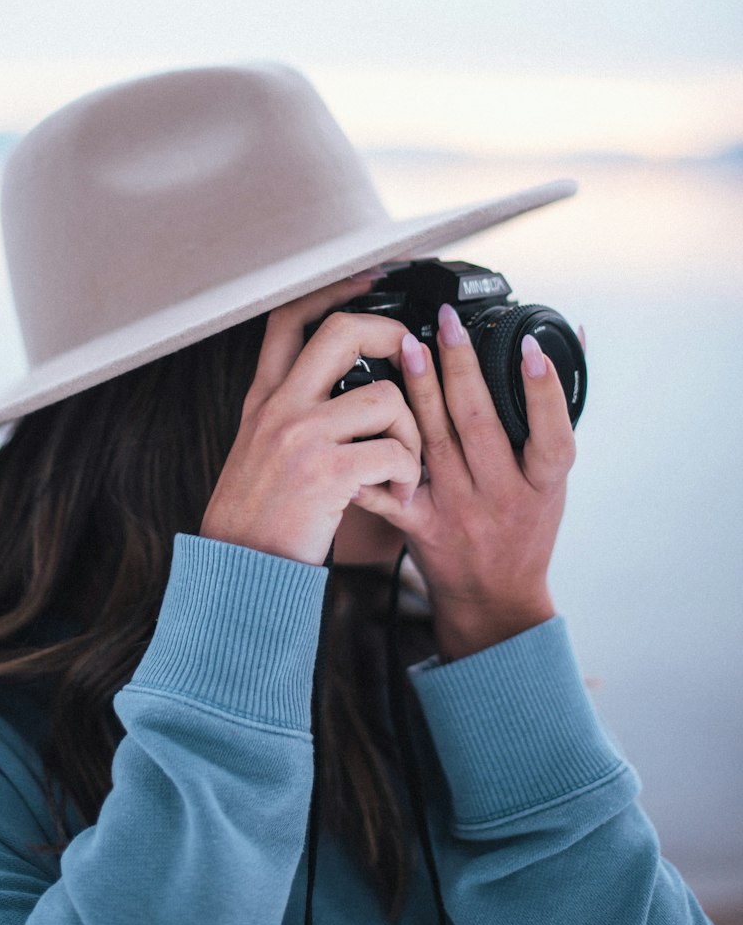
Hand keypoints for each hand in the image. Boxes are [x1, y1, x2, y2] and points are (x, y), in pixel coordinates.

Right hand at [200, 275, 422, 565]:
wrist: (238, 570)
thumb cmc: (258, 517)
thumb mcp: (260, 449)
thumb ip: (294, 412)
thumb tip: (347, 387)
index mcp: (265, 399)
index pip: (289, 319)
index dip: (332, 291)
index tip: (368, 280)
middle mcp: (280, 408)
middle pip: (341, 333)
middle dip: (391, 337)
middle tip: (411, 360)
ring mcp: (300, 437)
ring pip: (386, 398)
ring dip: (412, 434)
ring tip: (405, 466)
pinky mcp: (325, 473)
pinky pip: (393, 452)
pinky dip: (408, 474)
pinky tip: (397, 494)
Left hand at [352, 305, 576, 659]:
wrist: (494, 601)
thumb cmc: (525, 528)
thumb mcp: (553, 479)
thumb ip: (553, 415)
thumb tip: (569, 341)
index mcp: (542, 484)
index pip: (552, 435)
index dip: (543, 391)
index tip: (529, 346)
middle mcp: (501, 495)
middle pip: (479, 426)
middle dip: (462, 368)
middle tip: (446, 323)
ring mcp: (458, 511)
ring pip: (433, 443)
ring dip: (419, 391)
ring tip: (406, 345)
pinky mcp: (419, 524)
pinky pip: (389, 488)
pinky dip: (372, 456)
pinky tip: (355, 418)